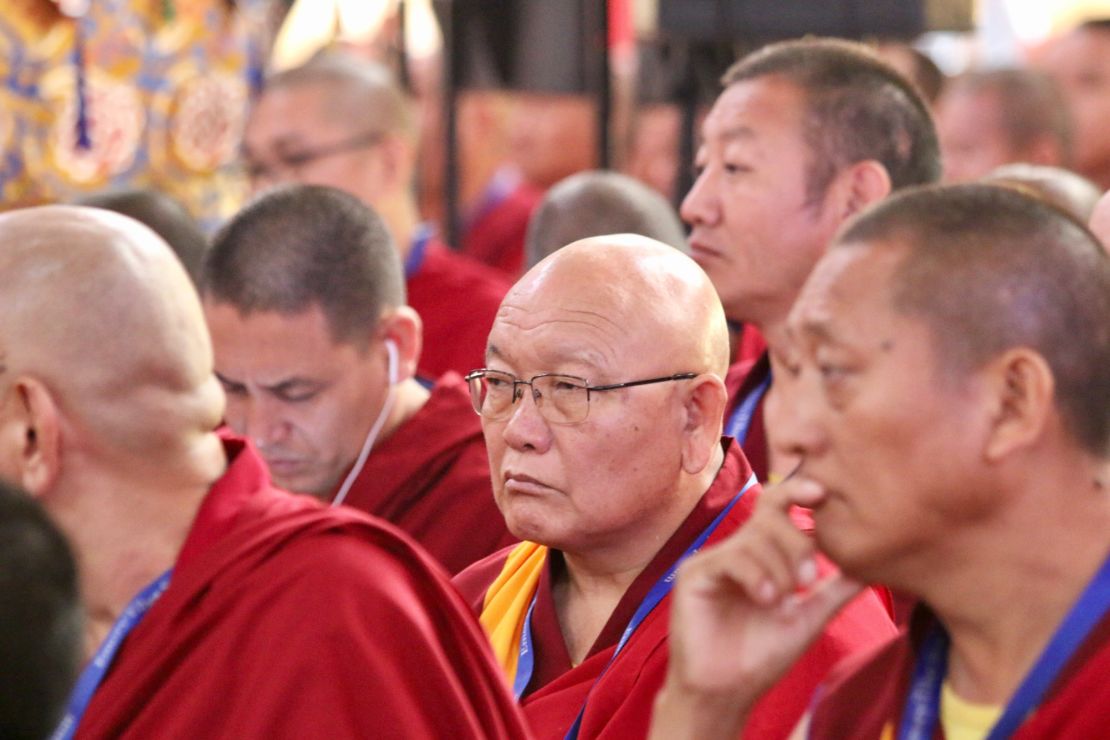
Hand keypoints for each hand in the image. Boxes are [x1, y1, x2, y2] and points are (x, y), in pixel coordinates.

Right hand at [650, 478, 861, 739]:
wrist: (729, 692)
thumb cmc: (764, 656)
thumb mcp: (810, 617)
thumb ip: (836, 589)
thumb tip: (872, 566)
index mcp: (762, 553)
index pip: (780, 508)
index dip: (798, 492)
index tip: (822, 493)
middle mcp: (737, 550)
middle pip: (768, 514)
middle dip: (796, 541)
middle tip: (810, 578)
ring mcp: (713, 560)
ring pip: (753, 538)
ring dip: (778, 568)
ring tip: (785, 600)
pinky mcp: (694, 575)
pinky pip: (730, 559)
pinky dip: (755, 576)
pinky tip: (766, 599)